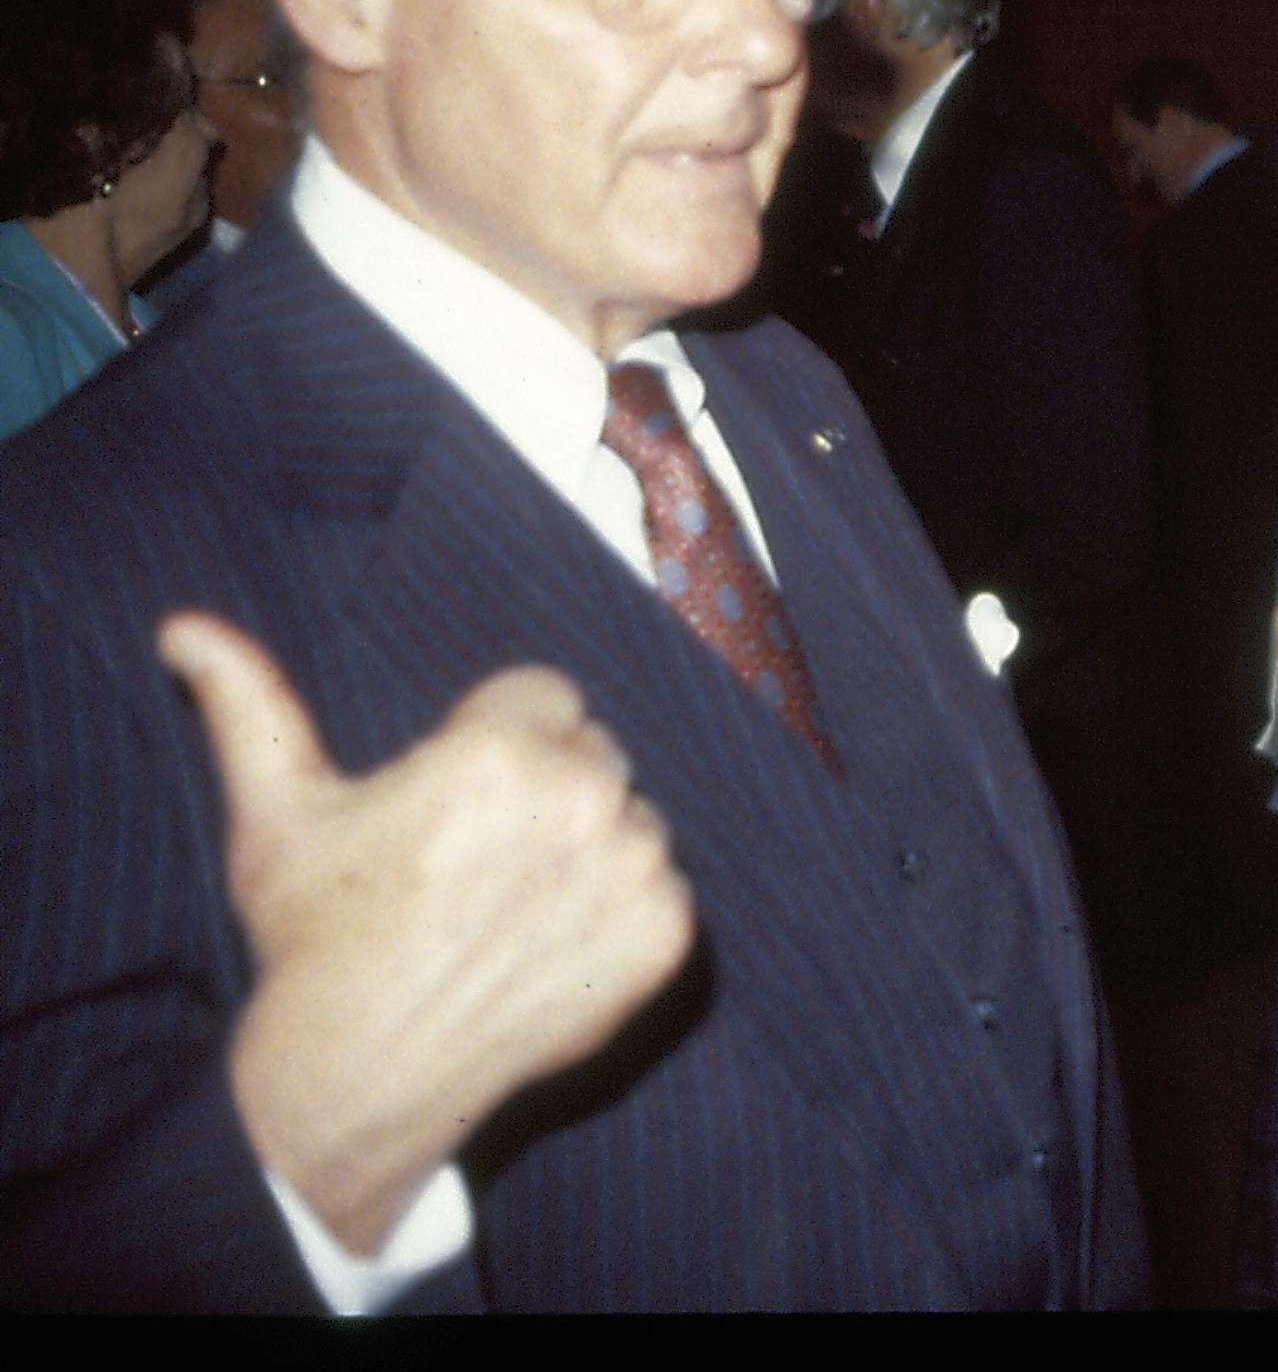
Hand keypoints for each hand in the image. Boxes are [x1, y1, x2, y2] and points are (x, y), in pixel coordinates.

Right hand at [158, 611, 695, 1255]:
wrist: (354, 1077)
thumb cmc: (313, 938)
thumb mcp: (277, 815)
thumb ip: (252, 705)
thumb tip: (183, 628)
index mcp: (501, 750)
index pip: (542, 697)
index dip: (494, 744)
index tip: (452, 805)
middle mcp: (582, 798)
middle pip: (592, 752)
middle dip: (545, 790)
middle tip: (475, 860)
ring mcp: (634, 868)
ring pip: (633, 818)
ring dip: (590, 848)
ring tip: (507, 906)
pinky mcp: (665, 933)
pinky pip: (664, 888)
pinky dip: (622, 914)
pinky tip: (549, 948)